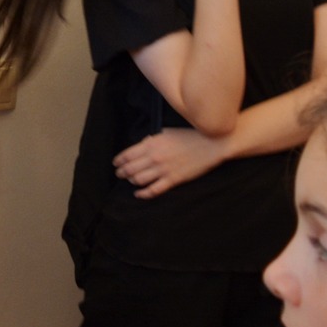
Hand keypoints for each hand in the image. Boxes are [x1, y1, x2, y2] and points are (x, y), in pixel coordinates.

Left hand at [113, 128, 227, 197]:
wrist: (210, 143)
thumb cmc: (189, 136)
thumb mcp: (166, 133)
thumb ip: (151, 140)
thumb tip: (141, 146)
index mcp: (151, 143)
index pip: (127, 155)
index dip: (118, 161)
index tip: (116, 163)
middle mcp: (154, 157)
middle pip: (129, 168)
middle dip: (121, 172)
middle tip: (119, 174)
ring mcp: (163, 169)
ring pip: (138, 180)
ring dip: (131, 181)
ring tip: (130, 180)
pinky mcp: (173, 180)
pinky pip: (153, 190)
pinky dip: (143, 194)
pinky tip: (138, 194)